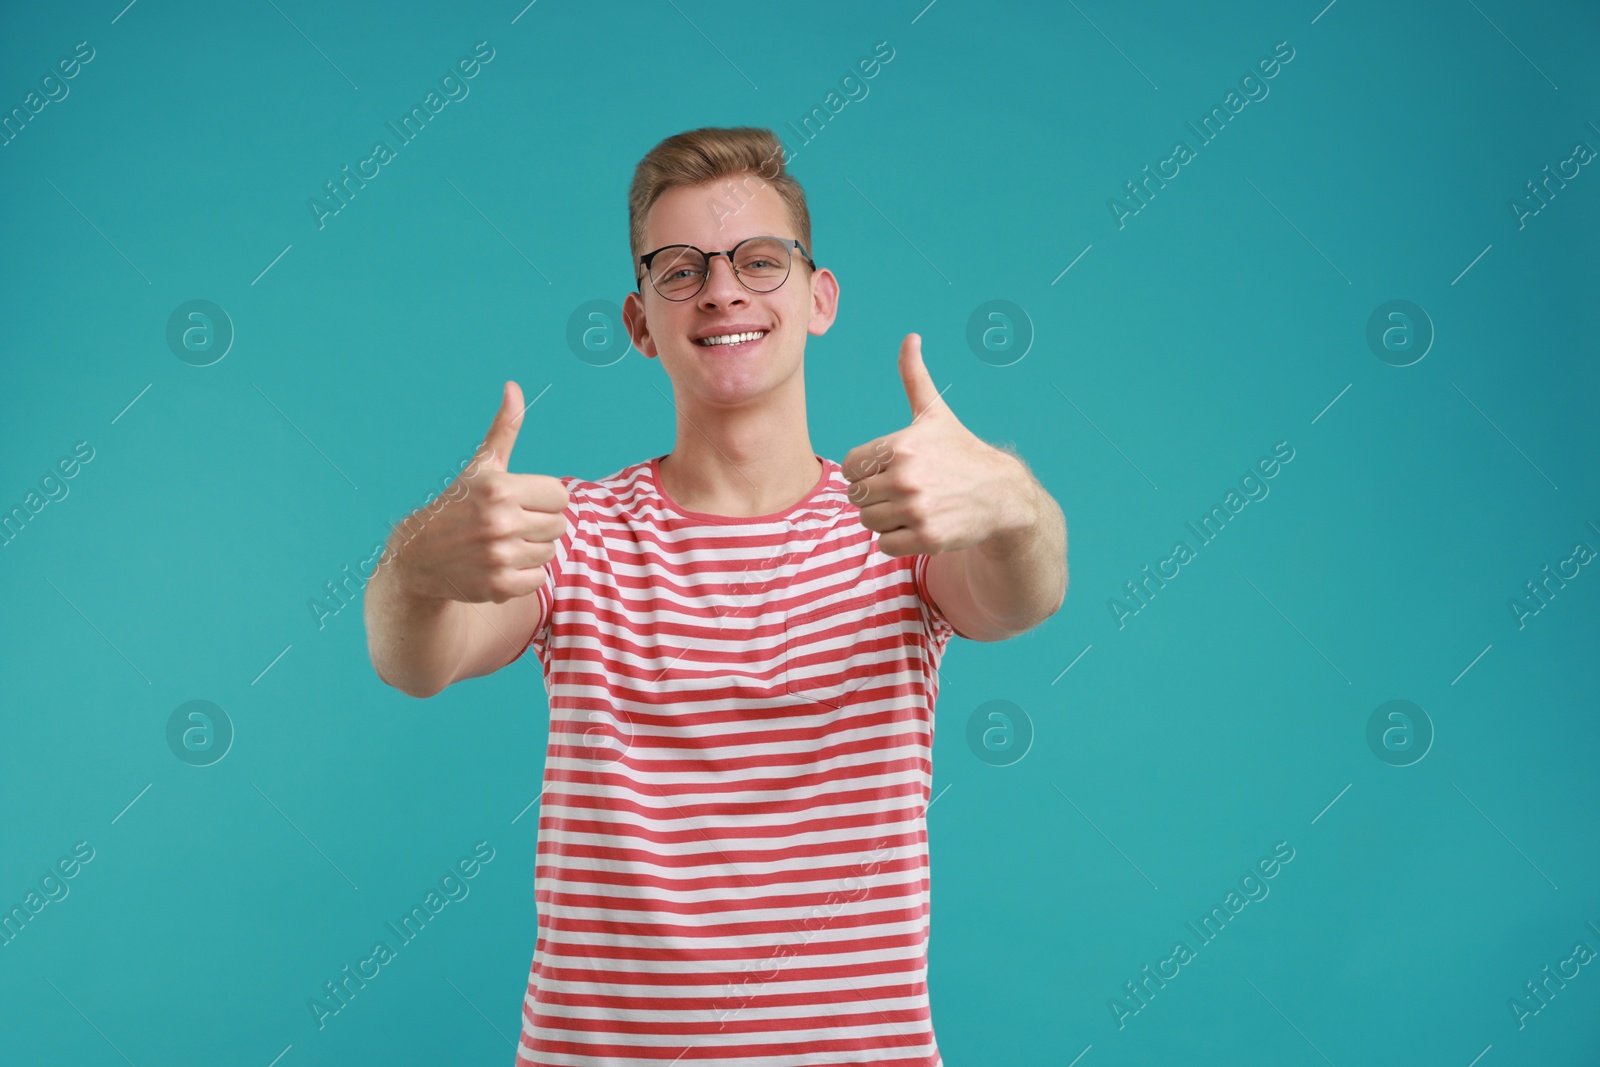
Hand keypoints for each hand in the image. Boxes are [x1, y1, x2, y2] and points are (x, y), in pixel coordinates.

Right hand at [391, 381, 569, 603]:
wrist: (418, 557)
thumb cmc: (457, 504)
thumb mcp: (481, 467)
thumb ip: (504, 429)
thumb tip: (514, 387)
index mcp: (500, 488)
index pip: (560, 496)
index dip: (544, 500)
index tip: (522, 502)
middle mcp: (499, 522)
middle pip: (559, 525)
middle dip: (539, 525)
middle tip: (511, 524)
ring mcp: (499, 556)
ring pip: (549, 552)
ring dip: (532, 550)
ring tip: (503, 544)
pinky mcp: (498, 585)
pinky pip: (538, 579)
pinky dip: (524, 575)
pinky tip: (500, 565)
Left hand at [842, 333, 1035, 557]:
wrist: (1001, 494)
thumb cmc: (960, 451)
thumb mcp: (935, 414)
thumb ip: (914, 377)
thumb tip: (910, 338)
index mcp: (899, 445)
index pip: (850, 467)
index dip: (866, 470)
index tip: (890, 468)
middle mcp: (905, 476)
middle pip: (857, 496)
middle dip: (875, 495)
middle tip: (902, 491)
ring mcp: (916, 509)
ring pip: (868, 521)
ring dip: (885, 518)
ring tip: (911, 507)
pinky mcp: (926, 537)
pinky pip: (885, 544)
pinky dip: (896, 539)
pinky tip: (918, 525)